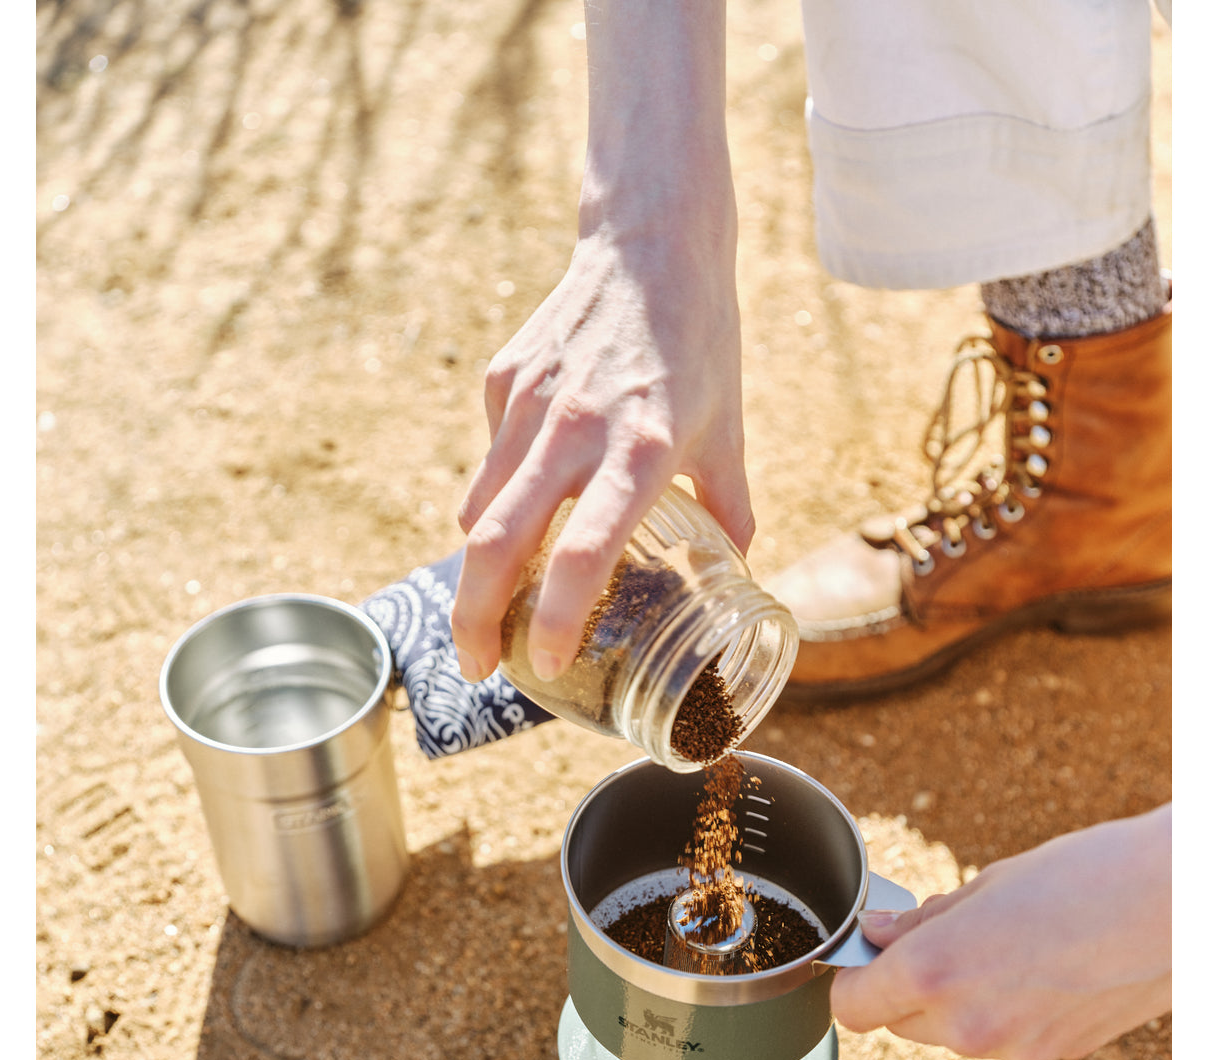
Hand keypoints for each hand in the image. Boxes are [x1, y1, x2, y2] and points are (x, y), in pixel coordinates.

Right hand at [449, 0, 751, 684]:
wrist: (652, 241)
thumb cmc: (700, 341)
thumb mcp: (728, 428)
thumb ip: (730, 507)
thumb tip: (737, 571)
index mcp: (642, 449)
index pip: (586, 551)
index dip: (559, 616)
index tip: (545, 661)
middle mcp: (575, 429)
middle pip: (498, 543)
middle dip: (475, 618)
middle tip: (475, 666)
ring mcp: (529, 403)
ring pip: (480, 508)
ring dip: (479, 571)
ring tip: (490, 611)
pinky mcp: (503, 380)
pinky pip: (490, 462)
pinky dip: (496, 501)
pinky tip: (525, 506)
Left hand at [830, 806, 1170, 1059]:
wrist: (1179, 904)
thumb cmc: (1088, 877)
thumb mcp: (988, 884)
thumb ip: (923, 921)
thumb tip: (878, 933)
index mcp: (935, 972)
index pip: (852, 1006)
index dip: (853, 980)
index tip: (865, 958)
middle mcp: (966, 1023)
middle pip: (898, 1024)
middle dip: (905, 989)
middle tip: (940, 941)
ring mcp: (1012, 1048)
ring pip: (949, 1036)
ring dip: (956, 1003)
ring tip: (1003, 949)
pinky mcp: (1054, 1055)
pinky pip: (1002, 1039)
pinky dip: (1004, 1013)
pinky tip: (1039, 970)